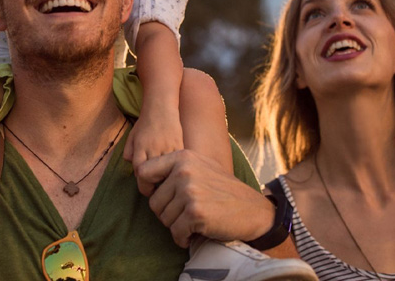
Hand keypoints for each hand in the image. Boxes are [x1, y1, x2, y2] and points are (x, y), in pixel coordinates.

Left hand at [124, 105, 183, 194]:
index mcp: (140, 147)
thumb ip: (129, 153)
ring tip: (167, 184)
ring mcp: (167, 147)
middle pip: (154, 175)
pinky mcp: (179, 146)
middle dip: (155, 186)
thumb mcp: (132, 136)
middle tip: (157, 190)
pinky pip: (178, 164)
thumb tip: (135, 172)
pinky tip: (176, 173)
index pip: (140, 173)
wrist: (161, 106)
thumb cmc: (145, 122)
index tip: (147, 188)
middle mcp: (153, 148)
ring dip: (167, 180)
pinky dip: (176, 171)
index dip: (143, 184)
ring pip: (168, 172)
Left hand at [136, 150, 274, 248]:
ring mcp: (189, 191)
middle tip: (185, 215)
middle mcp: (183, 171)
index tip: (161, 199)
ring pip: (164, 218)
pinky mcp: (195, 212)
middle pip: (154, 201)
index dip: (147, 189)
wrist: (252, 209)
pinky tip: (195, 233)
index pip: (144, 171)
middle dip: (167, 214)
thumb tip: (142, 175)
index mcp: (182, 157)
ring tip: (193, 221)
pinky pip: (176, 232)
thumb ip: (175, 167)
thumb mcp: (200, 166)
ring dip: (176, 226)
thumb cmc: (223, 190)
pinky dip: (183, 238)